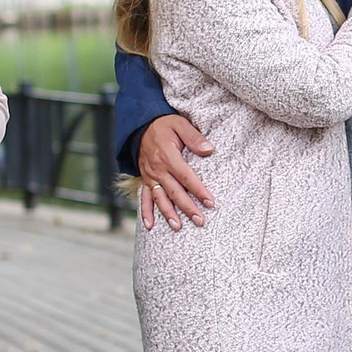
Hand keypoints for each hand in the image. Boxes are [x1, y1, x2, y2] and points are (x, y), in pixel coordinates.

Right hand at [137, 114, 215, 229]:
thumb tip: (209, 149)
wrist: (141, 125)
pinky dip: (145, 212)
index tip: (210, 202)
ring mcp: (150, 176)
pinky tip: (149, 225)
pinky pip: (144, 198)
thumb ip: (194, 137)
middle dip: (187, 208)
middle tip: (200, 221)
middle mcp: (158, 169)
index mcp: (168, 156)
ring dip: (168, 214)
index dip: (198, 191)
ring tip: (178, 227)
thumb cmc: (164, 125)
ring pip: (160, 198)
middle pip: (174, 192)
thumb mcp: (180, 124)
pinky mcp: (145, 179)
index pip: (186, 177)